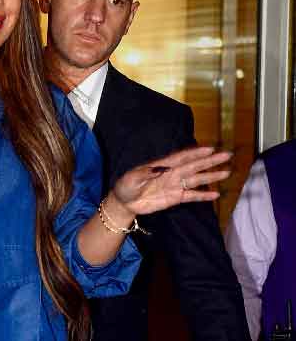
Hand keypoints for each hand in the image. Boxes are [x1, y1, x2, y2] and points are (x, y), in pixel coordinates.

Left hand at [111, 146, 231, 216]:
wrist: (125, 202)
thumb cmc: (126, 186)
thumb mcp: (132, 178)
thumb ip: (145, 174)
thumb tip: (159, 170)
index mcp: (162, 166)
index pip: (181, 157)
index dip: (195, 153)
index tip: (210, 149)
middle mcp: (172, 173)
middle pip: (194, 166)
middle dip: (210, 161)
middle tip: (226, 155)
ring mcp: (175, 185)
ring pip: (197, 179)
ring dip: (211, 176)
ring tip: (226, 172)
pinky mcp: (175, 197)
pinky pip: (192, 196)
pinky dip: (203, 195)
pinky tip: (216, 194)